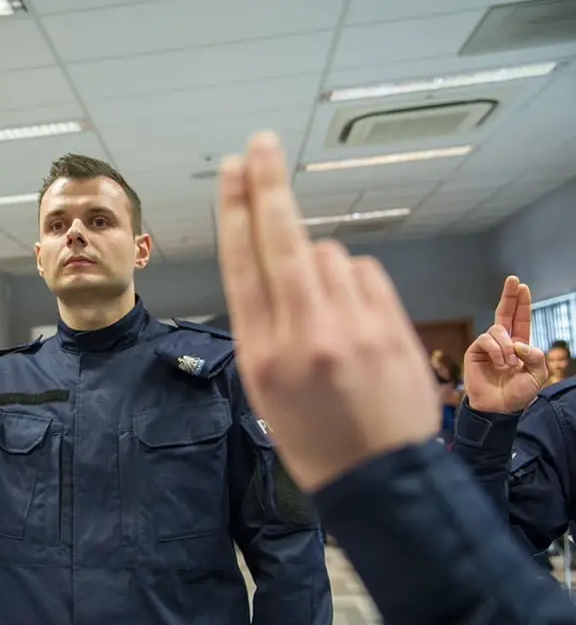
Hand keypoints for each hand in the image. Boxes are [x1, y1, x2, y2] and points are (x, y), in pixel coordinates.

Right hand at [215, 131, 438, 491]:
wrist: (378, 479)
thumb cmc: (313, 435)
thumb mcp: (264, 387)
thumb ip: (264, 322)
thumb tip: (278, 262)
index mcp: (260, 353)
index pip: (242, 264)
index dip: (235, 210)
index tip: (233, 172)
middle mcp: (302, 335)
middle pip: (280, 240)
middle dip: (267, 185)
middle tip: (260, 145)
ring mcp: (350, 329)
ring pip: (328, 254)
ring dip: (320, 263)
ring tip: (326, 309)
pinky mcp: (390, 328)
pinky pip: (364, 273)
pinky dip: (353, 280)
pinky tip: (353, 314)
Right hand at [463, 276, 546, 412]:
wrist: (498, 407)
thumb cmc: (518, 393)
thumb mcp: (537, 375)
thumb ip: (535, 356)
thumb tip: (518, 342)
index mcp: (519, 345)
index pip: (520, 319)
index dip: (521, 304)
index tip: (522, 286)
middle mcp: (503, 342)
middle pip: (505, 313)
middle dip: (509, 296)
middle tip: (512, 279)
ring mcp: (488, 346)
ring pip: (498, 330)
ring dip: (507, 346)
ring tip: (509, 364)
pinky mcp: (475, 351)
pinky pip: (486, 340)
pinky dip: (497, 351)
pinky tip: (500, 364)